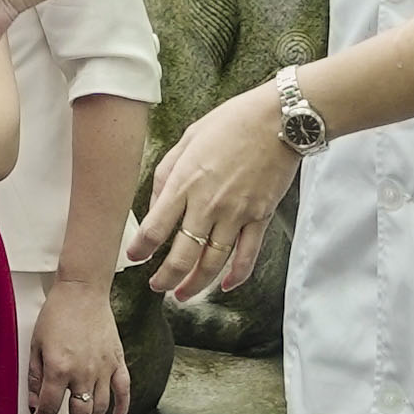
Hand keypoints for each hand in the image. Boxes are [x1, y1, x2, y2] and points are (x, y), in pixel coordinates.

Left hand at [25, 275, 130, 413]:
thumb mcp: (35, 345)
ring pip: (100, 409)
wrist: (82, 292)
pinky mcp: (117, 361)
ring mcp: (103, 368)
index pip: (49, 409)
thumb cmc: (55, 314)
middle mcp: (84, 373)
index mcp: (59, 369)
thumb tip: (35, 404)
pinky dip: (121, 411)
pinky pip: (123, 391)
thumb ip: (35, 377)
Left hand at [125, 89, 298, 302]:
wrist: (279, 119)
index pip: (154, 228)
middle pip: (181, 255)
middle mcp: (208, 204)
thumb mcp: (187, 140)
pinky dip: (237, 275)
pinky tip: (226, 285)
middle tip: (156, 286)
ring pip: (212, 263)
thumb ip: (166, 174)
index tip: (134, 257)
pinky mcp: (260, 217)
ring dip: (195, 284)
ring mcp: (236, 214)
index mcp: (184, 182)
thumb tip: (155, 205)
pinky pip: (247, 255)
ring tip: (183, 294)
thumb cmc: (231, 123)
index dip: (140, 249)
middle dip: (165, 278)